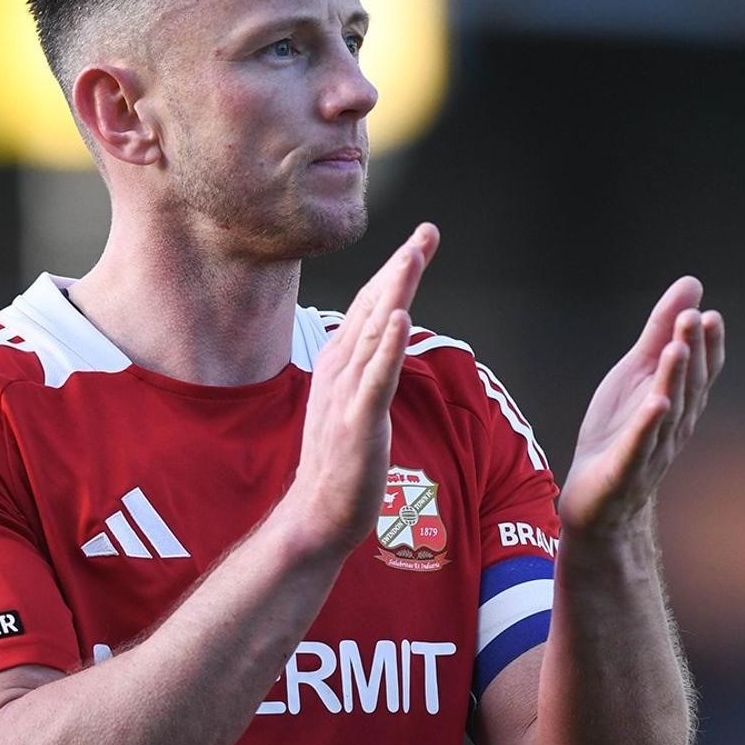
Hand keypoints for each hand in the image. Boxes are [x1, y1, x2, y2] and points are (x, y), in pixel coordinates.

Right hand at [283, 223, 439, 554]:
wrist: (318, 513)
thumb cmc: (340, 463)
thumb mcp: (352, 404)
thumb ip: (367, 370)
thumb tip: (385, 341)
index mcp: (338, 365)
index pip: (368, 307)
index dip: (393, 272)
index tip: (419, 241)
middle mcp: (339, 372)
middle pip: (372, 308)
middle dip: (400, 267)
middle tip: (426, 232)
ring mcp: (346, 395)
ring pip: (374, 334)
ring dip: (394, 293)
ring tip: (413, 256)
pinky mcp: (358, 423)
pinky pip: (376, 379)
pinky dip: (388, 347)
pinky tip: (401, 319)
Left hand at [559, 276, 724, 535]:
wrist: (595, 498)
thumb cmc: (618, 431)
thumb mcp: (635, 374)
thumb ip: (659, 332)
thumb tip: (691, 286)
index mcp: (676, 401)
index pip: (699, 371)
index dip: (706, 345)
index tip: (709, 314)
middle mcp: (671, 425)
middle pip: (685, 386)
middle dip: (691, 351)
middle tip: (694, 318)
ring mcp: (650, 451)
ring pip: (666, 412)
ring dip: (673, 379)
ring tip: (676, 347)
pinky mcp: (624, 472)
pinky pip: (638, 447)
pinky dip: (647, 426)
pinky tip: (655, 404)